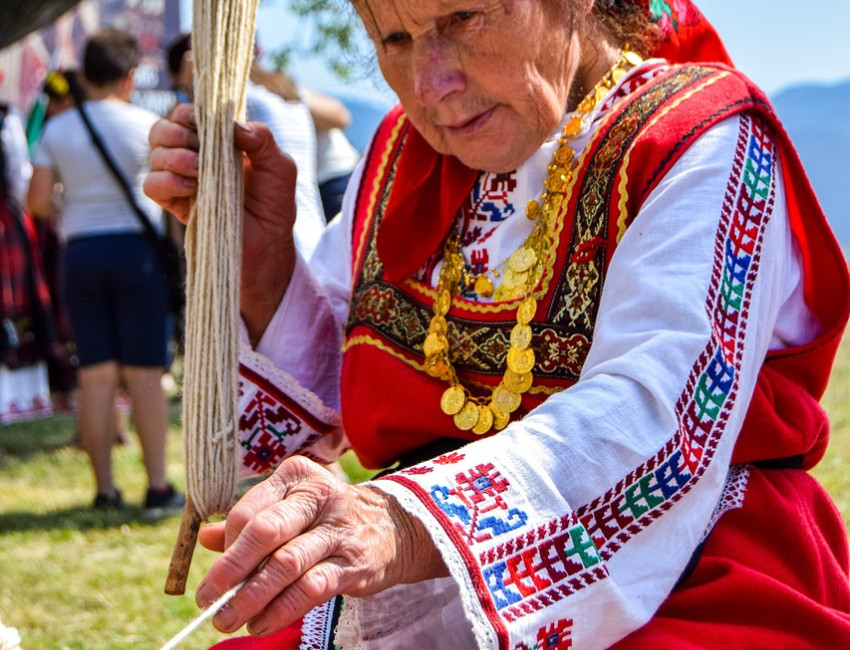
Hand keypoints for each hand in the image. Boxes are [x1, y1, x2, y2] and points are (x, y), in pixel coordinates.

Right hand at [144, 103, 297, 343]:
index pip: (187, 114)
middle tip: (199, 146)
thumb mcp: (280, 166)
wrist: (269, 243)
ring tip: (200, 170)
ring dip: (174, 156)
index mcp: (216, 142)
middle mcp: (193, 157)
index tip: (204, 123)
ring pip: (154, 154)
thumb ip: (262, 138)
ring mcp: (181, 181)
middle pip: (161, 129)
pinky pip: (152, 185)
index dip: (189, 113)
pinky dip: (166, 180)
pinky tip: (190, 187)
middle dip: (176, 131)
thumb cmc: (275, 203)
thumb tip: (232, 126)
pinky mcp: (175, 205)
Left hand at [195, 456, 447, 636]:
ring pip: (284, 565)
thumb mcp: (291, 507)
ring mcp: (338, 529)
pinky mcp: (353, 563)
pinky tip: (261, 623)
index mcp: (296, 476)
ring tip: (228, 619)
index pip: (248, 511)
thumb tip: (206, 538)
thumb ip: (250, 520)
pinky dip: (280, 611)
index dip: (226, 546)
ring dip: (250, 598)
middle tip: (207, 600)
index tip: (214, 575)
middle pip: (265, 532)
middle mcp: (318, 496)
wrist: (391, 527)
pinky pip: (309, 589)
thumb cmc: (326, 518)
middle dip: (230, 570)